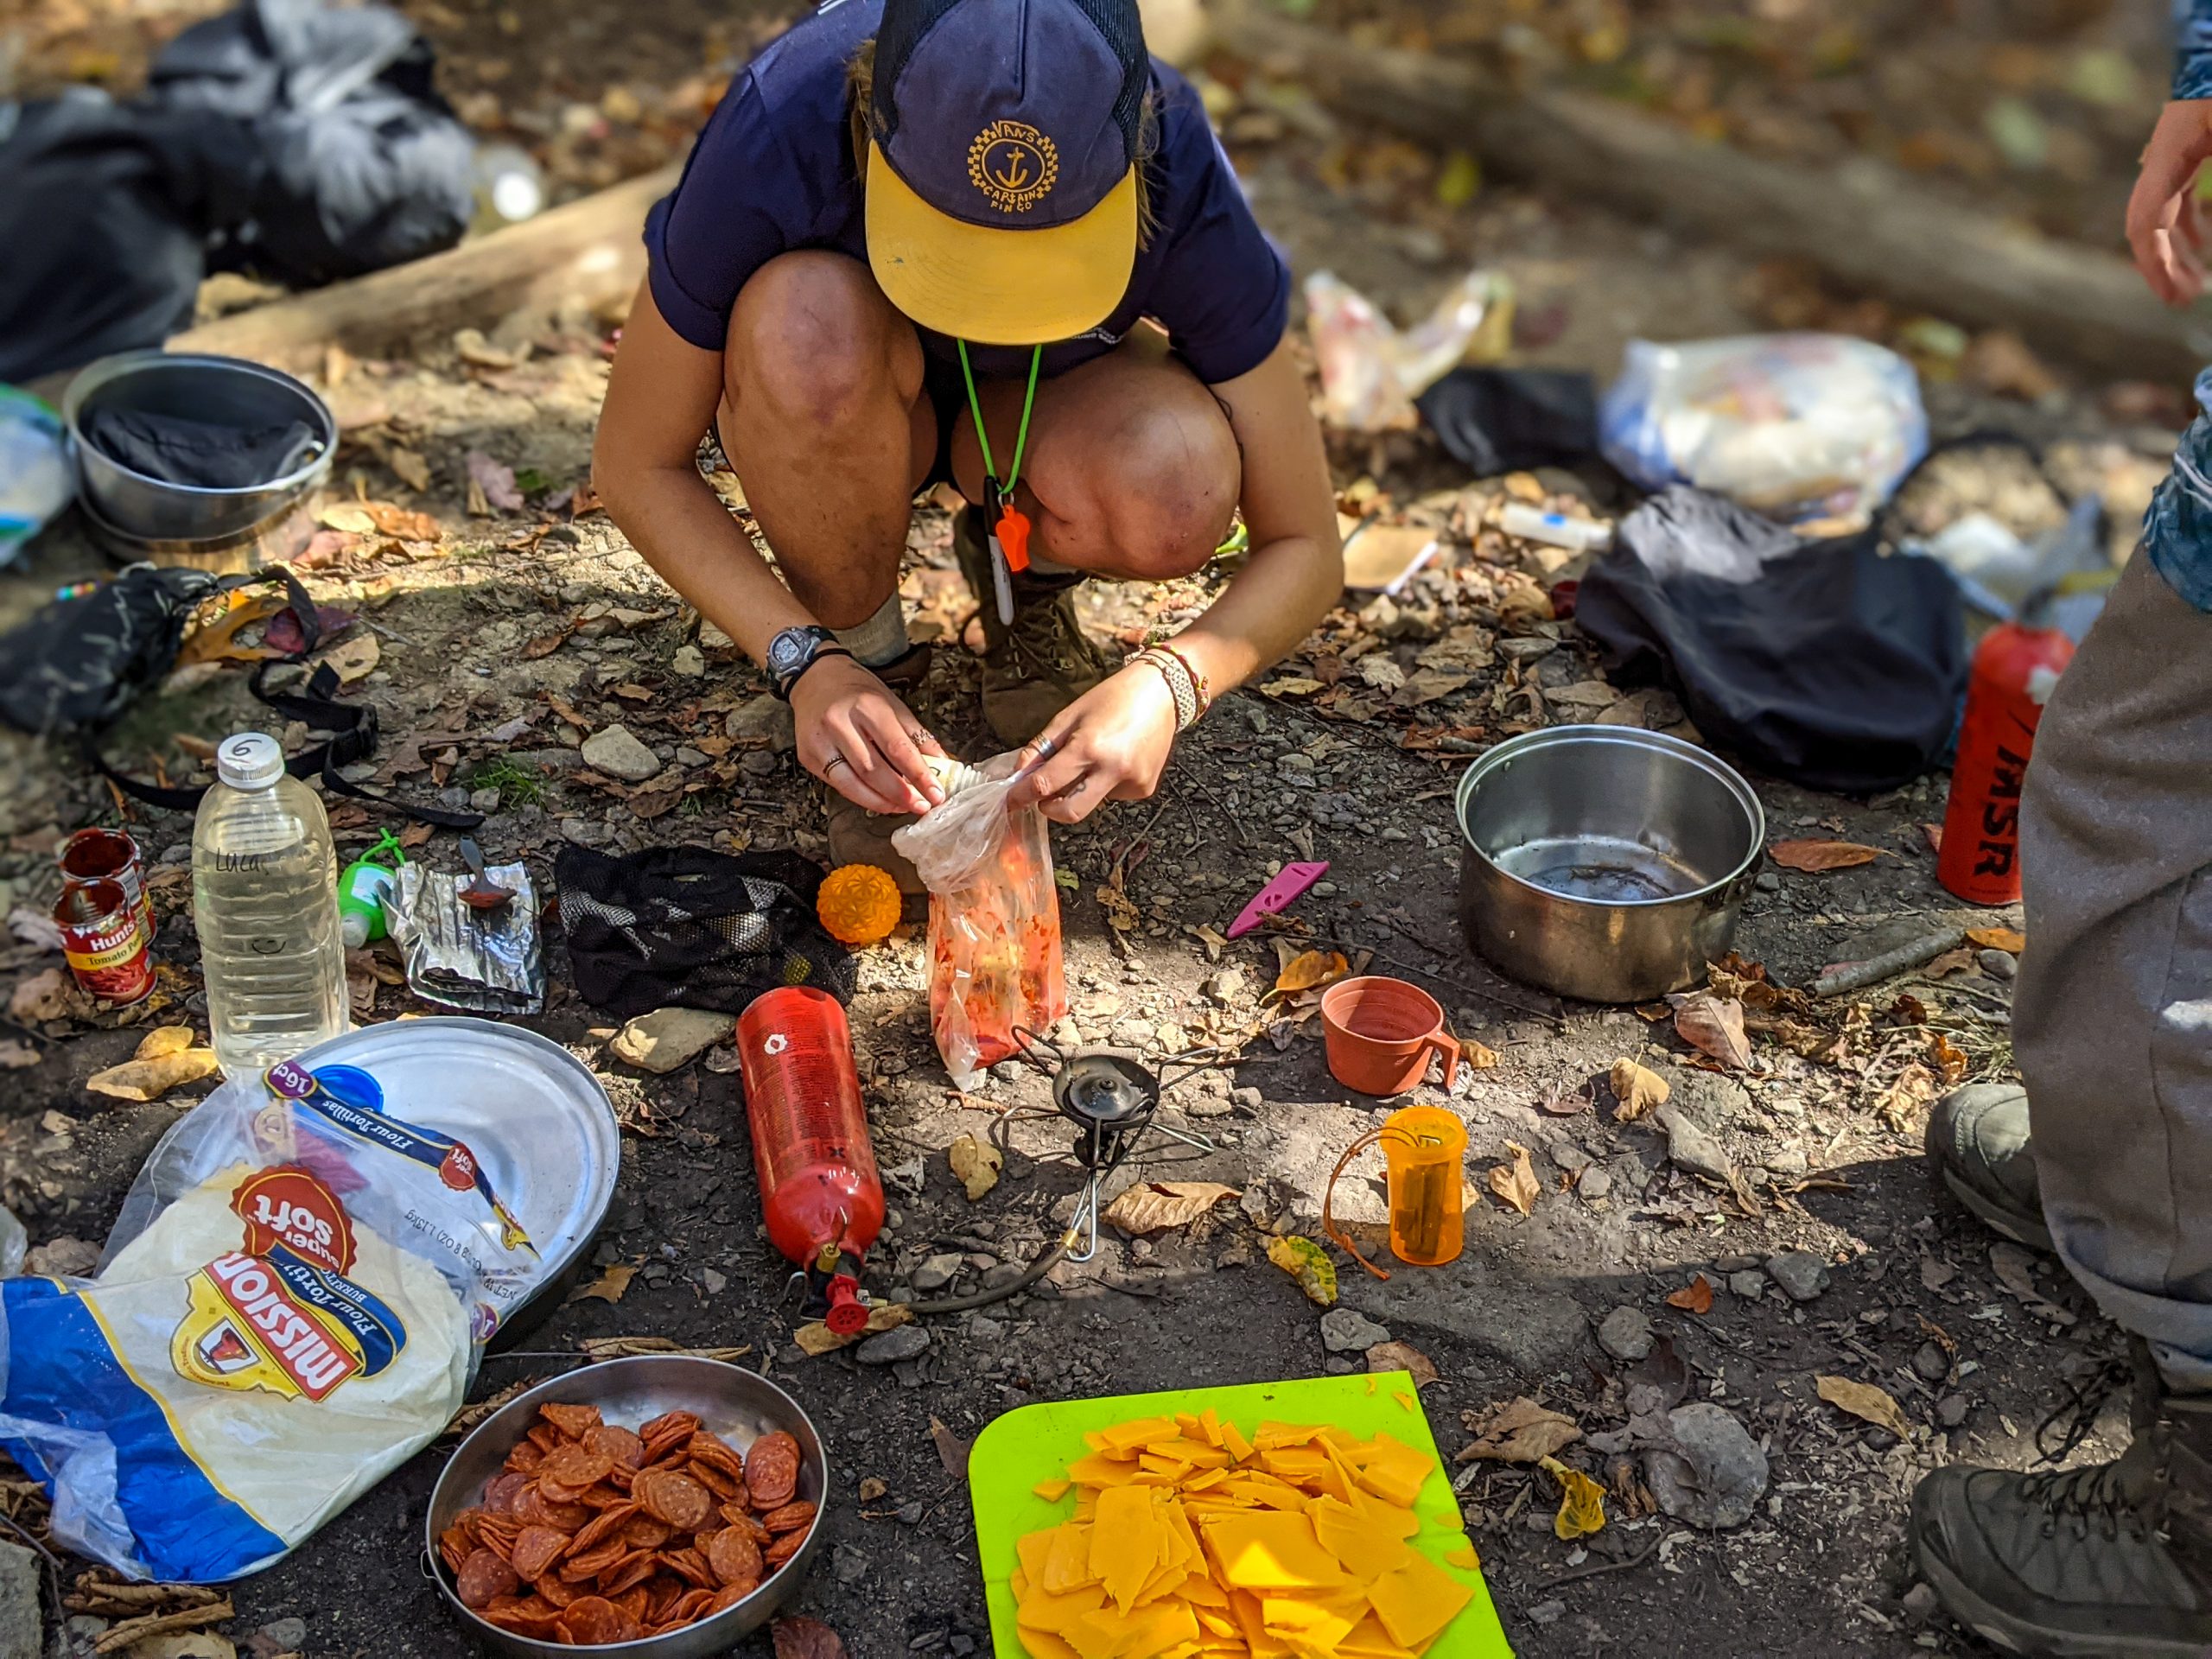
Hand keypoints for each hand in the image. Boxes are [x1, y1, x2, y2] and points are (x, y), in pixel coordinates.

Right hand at [790, 656, 945, 815]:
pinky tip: (880, 800)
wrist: (816, 679)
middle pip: (874, 770)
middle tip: (921, 806)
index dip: (919, 775)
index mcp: (866, 706)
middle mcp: (839, 723)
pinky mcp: (808, 756)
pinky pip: (839, 785)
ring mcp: (820, 741)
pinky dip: (862, 797)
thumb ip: (917, 735)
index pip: (897, 748)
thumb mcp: (892, 704)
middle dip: (901, 794)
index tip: (936, 794)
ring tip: (903, 807)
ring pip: (854, 783)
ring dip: (882, 801)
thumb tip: (944, 763)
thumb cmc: (857, 692)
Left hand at [1006, 665, 1178, 824]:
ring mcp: (1132, 782)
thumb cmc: (1113, 698)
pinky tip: (1115, 759)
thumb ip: (1042, 747)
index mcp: (1089, 747)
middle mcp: (1112, 770)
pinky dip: (1103, 784)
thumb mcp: (1069, 715)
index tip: (1011, 800)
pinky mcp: (1144, 788)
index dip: (1022, 795)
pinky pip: (1111, 796)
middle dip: (1050, 809)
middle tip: (1043, 795)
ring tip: (1094, 757)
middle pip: (1070, 813)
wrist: (1162, 693)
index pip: (1046, 784)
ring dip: (1080, 789)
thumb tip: (1020, 773)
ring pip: (1091, 802)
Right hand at [2128, 101, 2211, 304]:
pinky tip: (2202, 247)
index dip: (2156, 266)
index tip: (2174, 298)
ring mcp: (2170, 159)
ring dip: (2174, 253)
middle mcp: (2161, 163)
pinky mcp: (2185, 156)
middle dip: (2162, 268)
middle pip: (2145, 228)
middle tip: (2184, 302)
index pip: (2146, 224)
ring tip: (2194, 285)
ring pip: (2159, 218)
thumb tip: (2207, 240)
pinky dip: (2185, 228)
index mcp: (2169, 161)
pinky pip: (2175, 201)